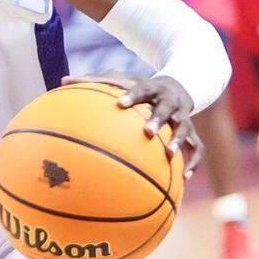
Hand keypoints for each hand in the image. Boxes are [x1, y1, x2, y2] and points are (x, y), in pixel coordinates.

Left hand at [62, 73, 201, 177]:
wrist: (178, 86)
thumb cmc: (140, 88)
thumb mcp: (122, 81)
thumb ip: (93, 82)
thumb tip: (61, 80)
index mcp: (151, 89)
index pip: (141, 89)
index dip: (131, 96)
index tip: (119, 105)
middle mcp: (169, 102)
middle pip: (166, 110)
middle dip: (157, 120)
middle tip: (147, 132)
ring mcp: (182, 117)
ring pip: (185, 129)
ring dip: (178, 141)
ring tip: (169, 155)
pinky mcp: (192, 132)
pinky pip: (197, 148)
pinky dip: (194, 162)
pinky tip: (185, 177)